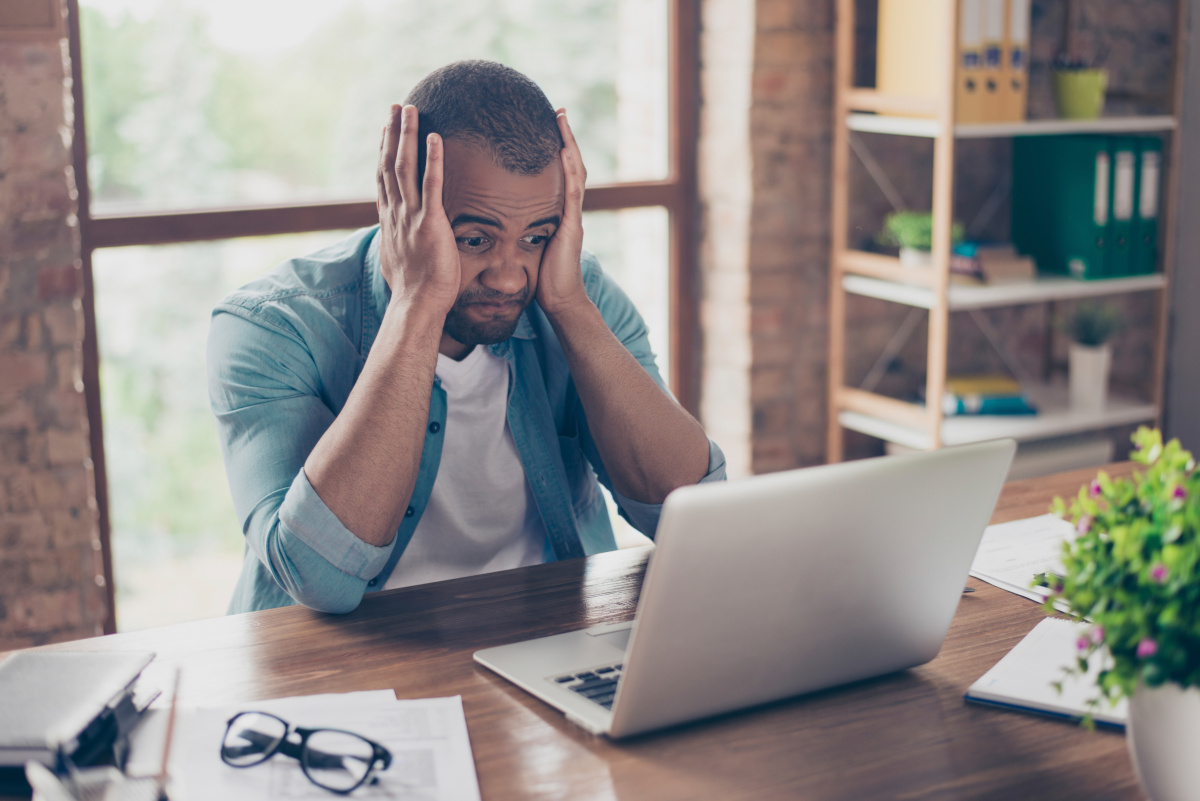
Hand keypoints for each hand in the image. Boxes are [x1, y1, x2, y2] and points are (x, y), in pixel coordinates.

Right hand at [376, 104, 459, 314]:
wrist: (417, 305)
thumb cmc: (413, 288)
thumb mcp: (398, 259)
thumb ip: (397, 240)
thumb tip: (392, 234)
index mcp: (389, 220)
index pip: (383, 177)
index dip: (384, 150)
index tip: (387, 128)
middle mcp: (395, 213)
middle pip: (389, 164)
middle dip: (393, 133)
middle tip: (397, 106)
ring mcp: (410, 217)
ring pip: (404, 168)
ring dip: (408, 136)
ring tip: (412, 110)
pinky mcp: (430, 224)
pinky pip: (431, 186)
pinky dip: (432, 160)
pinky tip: (436, 138)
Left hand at [535, 110, 590, 317]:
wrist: (558, 300)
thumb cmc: (541, 278)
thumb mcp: (527, 244)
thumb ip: (520, 227)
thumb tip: (497, 217)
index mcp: (558, 212)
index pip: (558, 174)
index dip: (554, 150)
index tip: (545, 127)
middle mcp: (568, 210)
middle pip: (570, 166)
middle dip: (565, 138)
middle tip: (559, 112)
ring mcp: (572, 216)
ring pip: (575, 172)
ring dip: (569, 145)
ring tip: (562, 120)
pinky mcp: (571, 226)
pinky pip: (572, 193)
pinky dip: (569, 170)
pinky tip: (563, 151)